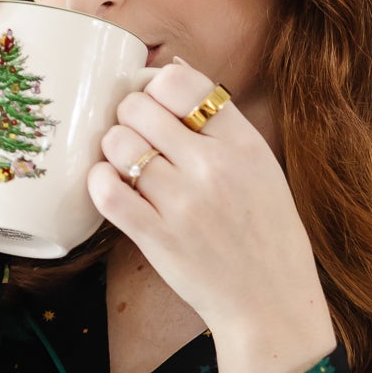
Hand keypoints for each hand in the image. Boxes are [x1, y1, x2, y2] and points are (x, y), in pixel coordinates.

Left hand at [87, 59, 333, 356]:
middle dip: (129, 117)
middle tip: (137, 138)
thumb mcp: (262, 168)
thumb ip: (222, 125)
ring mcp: (183, 203)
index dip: (156, 87)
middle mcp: (212, 167)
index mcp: (242, 143)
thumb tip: (171, 70)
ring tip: (126, 166)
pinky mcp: (157, 237)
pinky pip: (107, 192)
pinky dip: (99, 181)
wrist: (271, 303)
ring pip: (119, 145)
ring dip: (113, 150)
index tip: (156, 106)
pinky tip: (110, 185)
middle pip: (139, 108)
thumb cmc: (266, 236)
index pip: (180, 82)